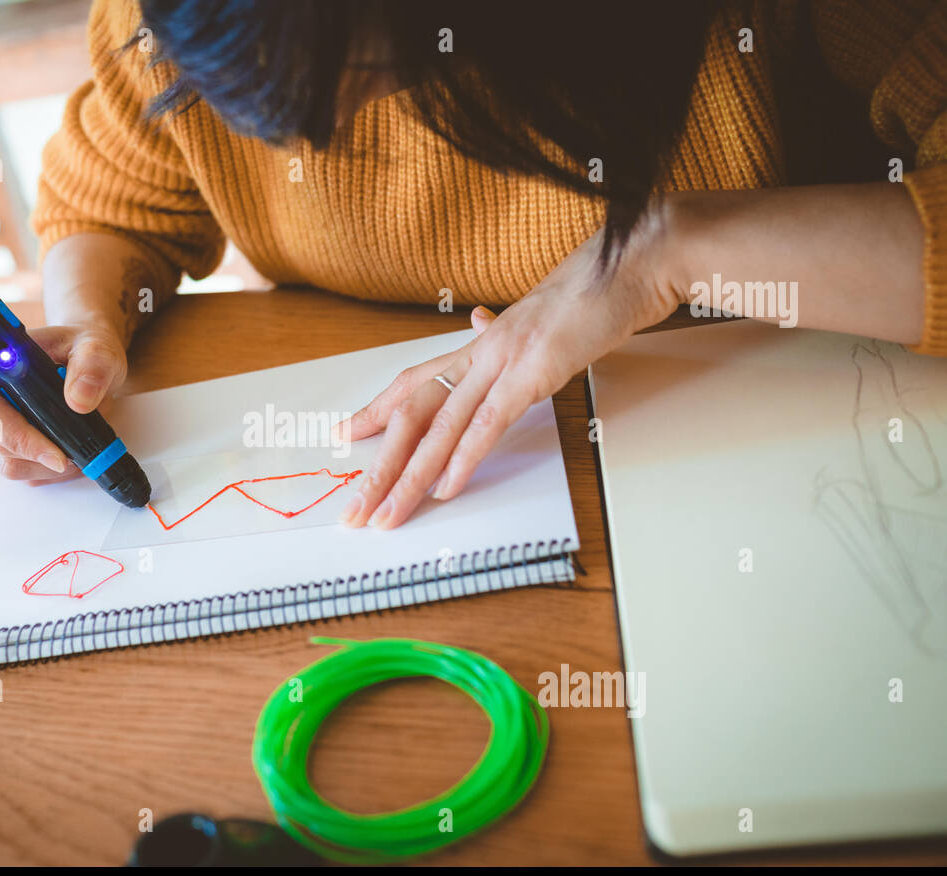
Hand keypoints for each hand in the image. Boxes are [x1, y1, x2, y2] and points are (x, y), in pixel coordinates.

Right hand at [0, 318, 127, 484]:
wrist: (87, 361)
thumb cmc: (82, 348)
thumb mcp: (96, 347)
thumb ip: (92, 365)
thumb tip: (79, 400)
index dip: (16, 435)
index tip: (56, 454)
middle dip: (38, 455)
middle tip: (76, 457)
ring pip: (7, 462)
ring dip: (46, 466)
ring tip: (77, 451)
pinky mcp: (1, 443)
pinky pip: (20, 468)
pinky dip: (48, 469)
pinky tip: (68, 451)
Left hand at [338, 208, 680, 528]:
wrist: (631, 261)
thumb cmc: (593, 293)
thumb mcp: (539, 318)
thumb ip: (504, 331)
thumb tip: (480, 321)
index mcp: (480, 343)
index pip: (414, 381)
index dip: (377, 410)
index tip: (344, 433)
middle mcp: (481, 350)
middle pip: (413, 413)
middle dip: (381, 466)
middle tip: (357, 507)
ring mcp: (504, 359)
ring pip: (441, 426)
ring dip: (411, 476)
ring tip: (389, 512)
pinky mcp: (535, 370)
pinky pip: (489, 422)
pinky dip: (464, 457)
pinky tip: (446, 487)